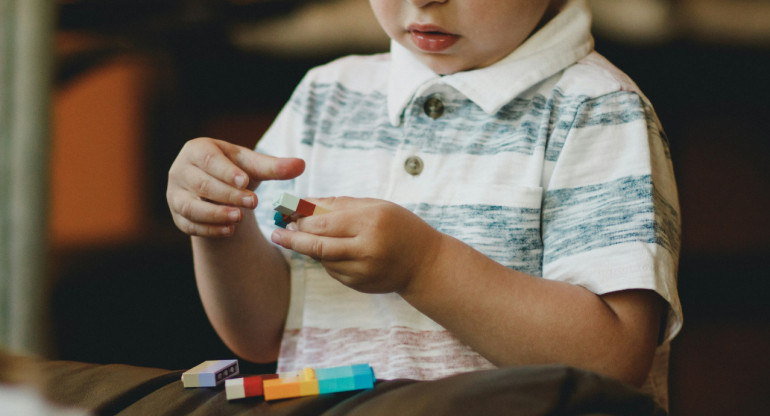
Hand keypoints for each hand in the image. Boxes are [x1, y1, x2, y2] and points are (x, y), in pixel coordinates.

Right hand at [167, 137, 304, 236]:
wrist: (218, 190)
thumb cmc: (236, 171)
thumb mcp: (253, 167)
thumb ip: (275, 167)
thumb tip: (301, 165)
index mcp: (197, 150)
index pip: (209, 160)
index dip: (226, 171)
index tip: (245, 181)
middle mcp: (180, 170)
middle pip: (201, 184)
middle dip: (227, 194)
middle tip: (252, 202)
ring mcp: (175, 194)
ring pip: (190, 206)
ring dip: (215, 214)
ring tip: (238, 218)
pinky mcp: (177, 216)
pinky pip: (189, 225)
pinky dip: (209, 229)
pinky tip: (229, 231)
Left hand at [270, 197, 443, 293]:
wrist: (425, 264)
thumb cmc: (399, 227)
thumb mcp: (375, 207)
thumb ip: (339, 204)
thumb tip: (304, 203)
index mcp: (371, 222)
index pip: (324, 222)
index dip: (301, 219)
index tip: (285, 213)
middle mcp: (366, 248)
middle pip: (317, 246)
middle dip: (293, 238)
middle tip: (277, 233)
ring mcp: (362, 271)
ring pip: (322, 260)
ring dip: (308, 248)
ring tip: (298, 237)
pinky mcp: (359, 285)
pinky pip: (332, 270)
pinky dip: (325, 259)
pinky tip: (328, 250)